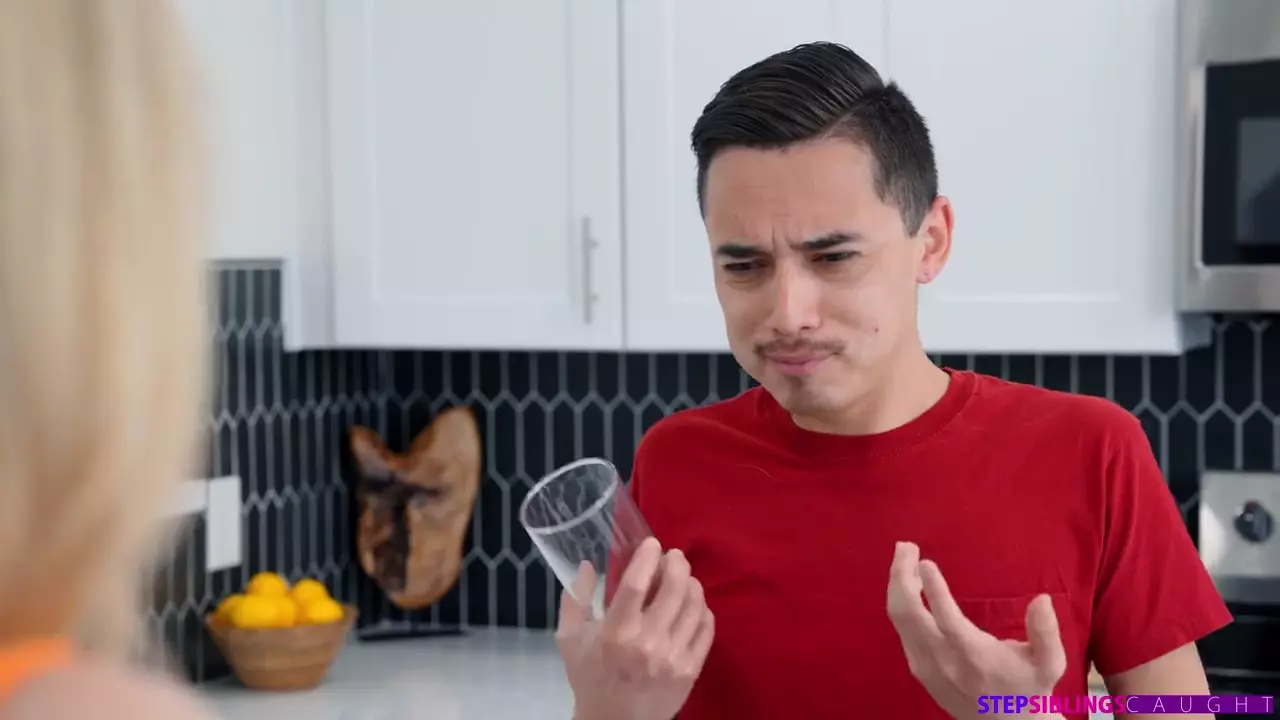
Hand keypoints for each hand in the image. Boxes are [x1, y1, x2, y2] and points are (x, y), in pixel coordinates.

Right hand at [555, 537, 714, 719]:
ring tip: (683, 579)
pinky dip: (702, 609)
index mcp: (615, 632)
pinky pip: (706, 628)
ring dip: (690, 583)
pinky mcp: (691, 670)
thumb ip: (575, 600)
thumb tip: (586, 564)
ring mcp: (673, 657)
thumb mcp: (570, 640)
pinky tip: (692, 605)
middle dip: (676, 563)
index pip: (636, 583)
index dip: (647, 556)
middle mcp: (647, 642)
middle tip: (673, 556)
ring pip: (694, 604)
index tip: (652, 543)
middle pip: (673, 587)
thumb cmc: (590, 678)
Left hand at [886, 542, 1066, 719]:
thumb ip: (1046, 632)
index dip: (934, 590)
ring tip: (905, 556)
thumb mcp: (1049, 664)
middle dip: (902, 575)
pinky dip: (900, 601)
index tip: (926, 561)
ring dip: (897, 584)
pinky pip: (901, 628)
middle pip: (908, 613)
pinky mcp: (917, 667)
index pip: (946, 620)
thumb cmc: (1028, 688)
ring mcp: (925, 665)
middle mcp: (943, 660)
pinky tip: (907, 583)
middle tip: (906, 546)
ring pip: (899, 619)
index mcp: (974, 656)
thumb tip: (1041, 599)